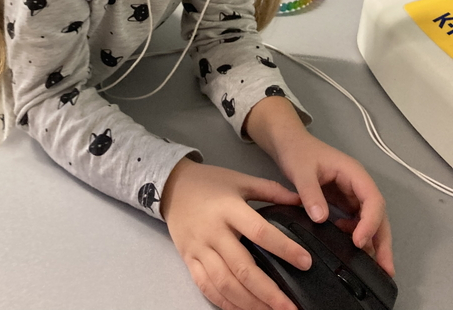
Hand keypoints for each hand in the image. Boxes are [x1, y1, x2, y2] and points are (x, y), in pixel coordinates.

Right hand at [160, 158, 311, 309]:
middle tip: (290, 306)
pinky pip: (207, 287)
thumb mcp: (240, 180)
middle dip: (269, 292)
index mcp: (228, 208)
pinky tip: (244, 309)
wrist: (171, 185)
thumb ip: (271, 191)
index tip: (305, 262)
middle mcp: (213, 231)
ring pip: (225, 283)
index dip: (284, 249)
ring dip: (250, 303)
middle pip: (242, 268)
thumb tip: (301, 200)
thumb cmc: (209, 182)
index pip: (259, 232)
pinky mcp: (189, 260)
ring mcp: (199, 248)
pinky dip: (226, 303)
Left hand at [275, 131, 394, 276]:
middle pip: (378, 213)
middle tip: (386, 268)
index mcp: (353, 173)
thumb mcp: (301, 170)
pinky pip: (356, 220)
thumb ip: (311, 193)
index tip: (359, 242)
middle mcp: (357, 184)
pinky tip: (348, 245)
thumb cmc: (297, 151)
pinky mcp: (343, 201)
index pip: (373, 200)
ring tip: (373, 267)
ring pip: (369, 219)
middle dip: (382, 240)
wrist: (287, 143)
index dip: (370, 223)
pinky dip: (357, 235)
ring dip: (373, 241)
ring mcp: (351, 193)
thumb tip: (321, 219)